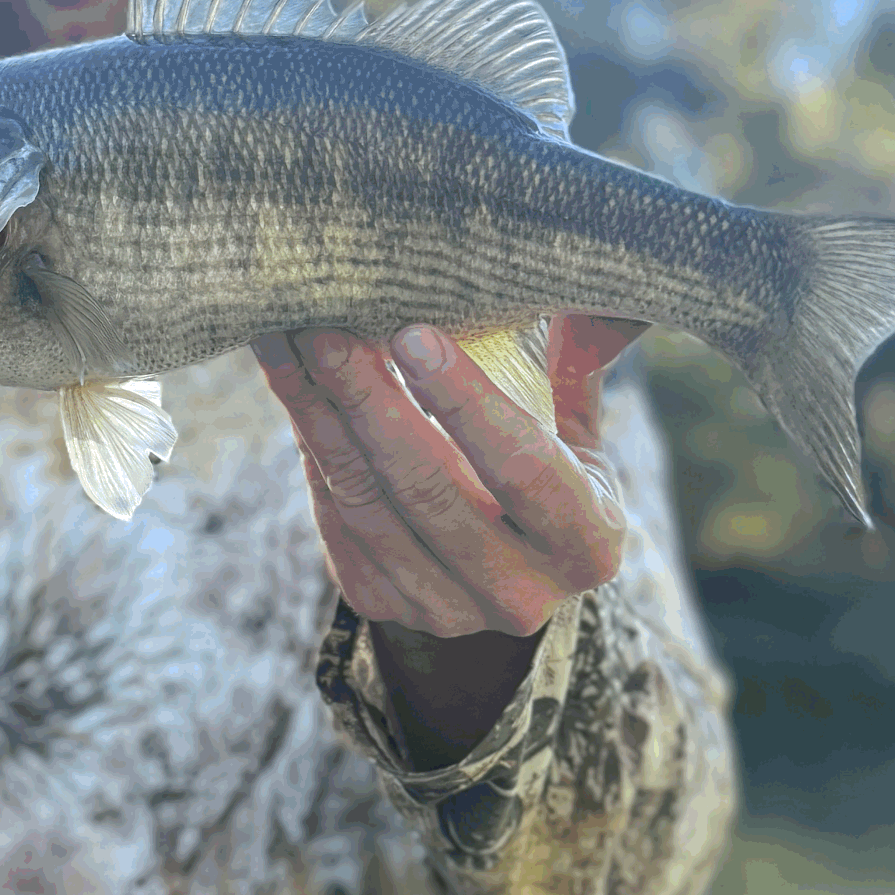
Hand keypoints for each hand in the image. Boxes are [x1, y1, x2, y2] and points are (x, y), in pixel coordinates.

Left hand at [252, 316, 643, 644]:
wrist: (509, 561)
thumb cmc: (551, 463)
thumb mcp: (580, 422)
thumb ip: (584, 357)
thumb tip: (606, 284)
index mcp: (588, 543)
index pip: (525, 469)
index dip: (466, 402)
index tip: (411, 331)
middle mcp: (522, 595)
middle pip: (429, 490)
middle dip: (369, 400)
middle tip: (326, 327)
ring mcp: (448, 611)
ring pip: (369, 507)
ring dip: (320, 418)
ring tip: (289, 342)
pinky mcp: (387, 605)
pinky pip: (336, 524)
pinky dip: (311, 452)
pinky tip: (292, 388)